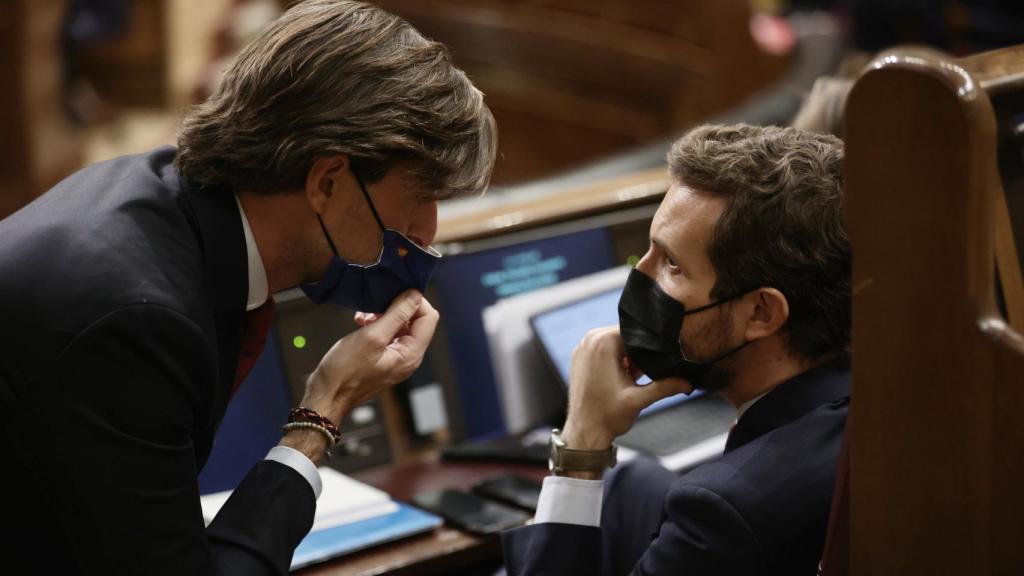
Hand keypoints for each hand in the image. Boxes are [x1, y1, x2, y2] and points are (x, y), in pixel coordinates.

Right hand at [299, 290, 438, 424]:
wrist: (326, 394)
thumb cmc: (345, 370)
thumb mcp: (372, 336)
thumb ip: (397, 314)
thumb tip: (415, 295)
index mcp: (411, 354)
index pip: (429, 317)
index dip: (414, 301)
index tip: (392, 294)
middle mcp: (409, 357)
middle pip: (416, 321)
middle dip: (396, 308)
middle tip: (374, 306)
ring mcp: (397, 359)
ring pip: (400, 326)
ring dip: (383, 315)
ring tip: (364, 317)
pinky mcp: (384, 359)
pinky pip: (388, 335)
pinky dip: (377, 324)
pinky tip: (361, 323)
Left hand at [561, 326, 692, 450]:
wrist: (584, 432)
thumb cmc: (607, 417)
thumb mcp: (639, 400)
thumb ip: (665, 387)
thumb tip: (689, 383)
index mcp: (602, 342)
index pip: (636, 332)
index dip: (649, 347)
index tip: (657, 362)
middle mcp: (589, 340)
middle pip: (626, 338)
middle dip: (638, 354)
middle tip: (642, 375)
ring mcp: (582, 348)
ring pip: (616, 345)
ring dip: (627, 359)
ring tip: (631, 379)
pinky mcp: (580, 358)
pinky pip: (603, 351)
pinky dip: (615, 362)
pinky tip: (620, 380)